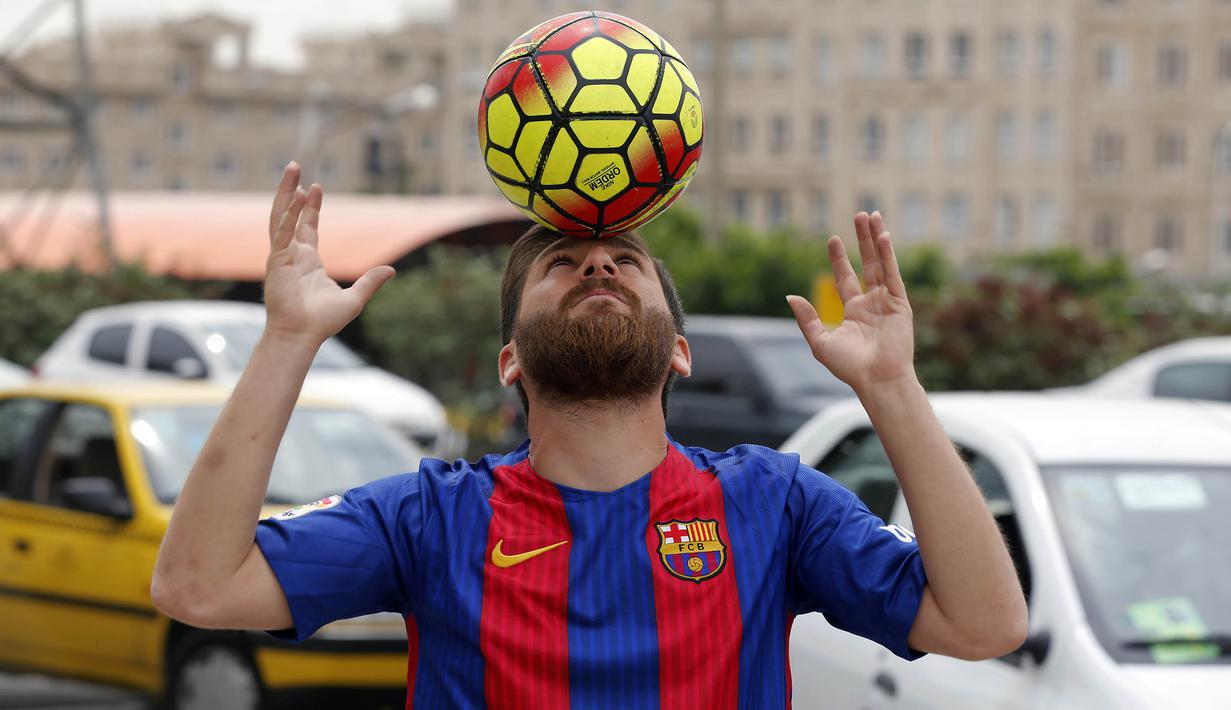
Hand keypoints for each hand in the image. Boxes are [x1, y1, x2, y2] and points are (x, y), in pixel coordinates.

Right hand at [263, 163, 394, 346]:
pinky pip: (281, 234)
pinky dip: (288, 216)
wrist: (303, 336)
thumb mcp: (355, 298)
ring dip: (284, 193)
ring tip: (292, 170)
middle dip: (291, 190)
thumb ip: (371, 282)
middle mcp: (292, 254)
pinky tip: (295, 198)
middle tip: (295, 167)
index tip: (314, 187)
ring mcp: (282, 256)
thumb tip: (392, 270)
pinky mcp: (277, 262)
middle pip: (289, 215)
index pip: (307, 226)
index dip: (310, 206)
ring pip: (280, 217)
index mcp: (307, 261)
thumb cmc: (323, 322)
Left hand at [786, 211, 915, 393]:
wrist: (876, 379)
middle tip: (859, 215)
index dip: (839, 258)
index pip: (846, 277)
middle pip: (866, 264)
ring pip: (881, 264)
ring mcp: (887, 302)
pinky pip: (892, 274)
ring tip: (871, 215)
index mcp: (854, 312)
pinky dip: (888, 255)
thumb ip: (807, 318)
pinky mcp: (901, 304)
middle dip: (862, 240)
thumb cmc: (849, 366)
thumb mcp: (820, 341)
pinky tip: (882, 236)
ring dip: (876, 240)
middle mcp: (872, 304)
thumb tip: (791, 296)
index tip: (833, 238)